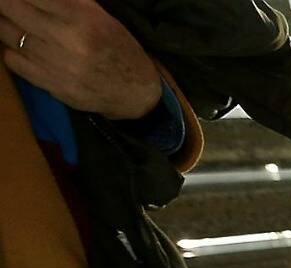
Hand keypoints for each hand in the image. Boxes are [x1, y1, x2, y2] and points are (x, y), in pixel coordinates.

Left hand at [0, 0, 162, 120]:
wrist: (136, 94)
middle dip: (6, 2)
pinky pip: (12, 59)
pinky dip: (12, 50)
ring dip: (5, 22)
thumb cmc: (118, 49)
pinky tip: (23, 47)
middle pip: (11, 8)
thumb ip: (69, 2)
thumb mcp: (101, 17)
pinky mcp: (51, 85)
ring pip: (8, 32)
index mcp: (83, 18)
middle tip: (8, 4)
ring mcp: (57, 65)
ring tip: (12, 20)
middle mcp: (69, 40)